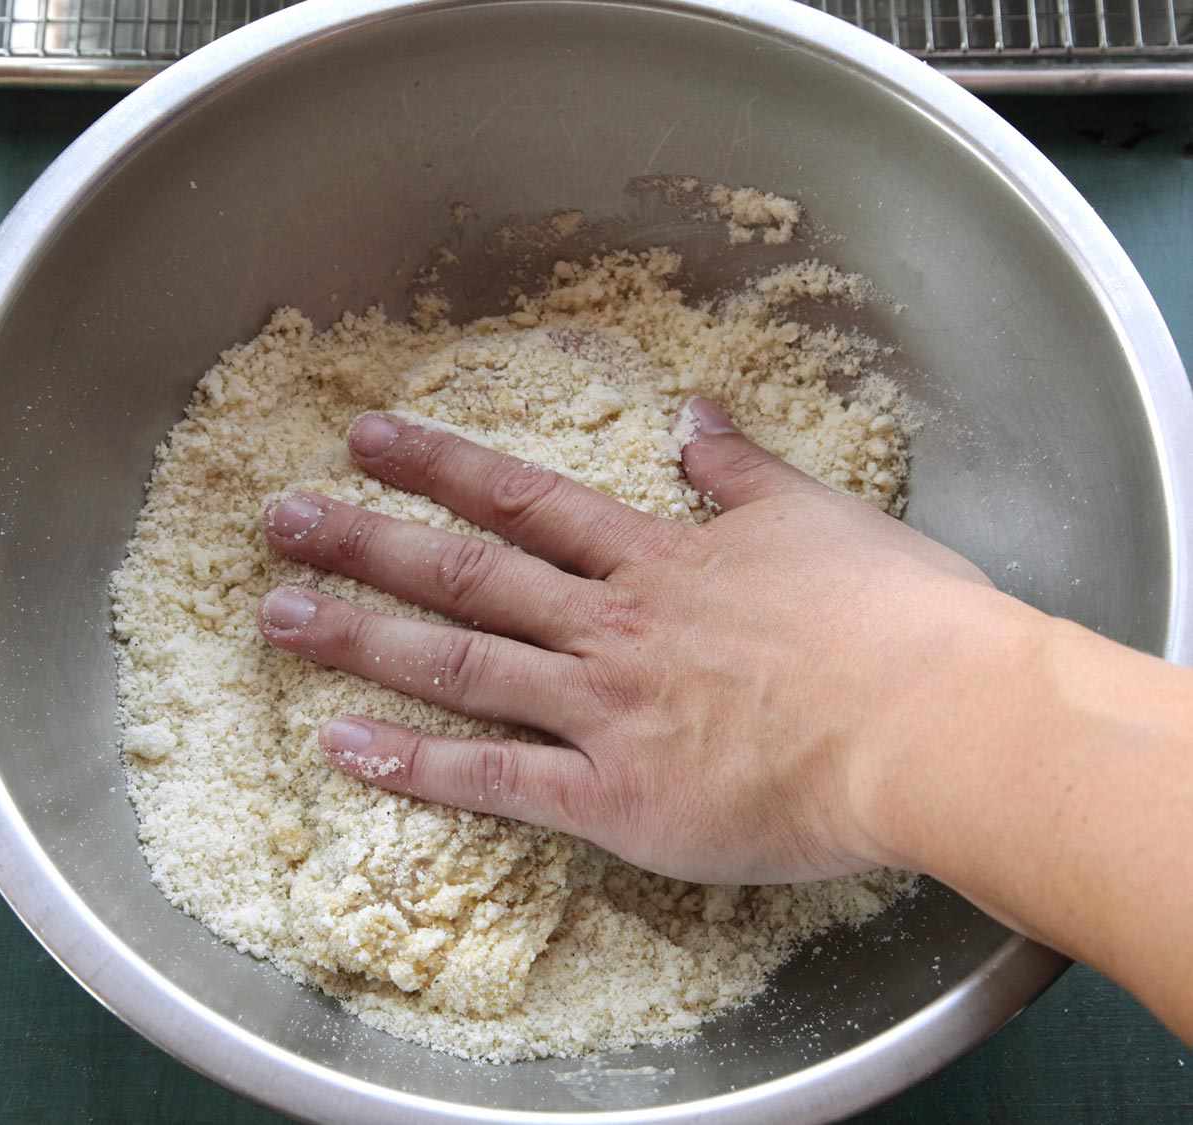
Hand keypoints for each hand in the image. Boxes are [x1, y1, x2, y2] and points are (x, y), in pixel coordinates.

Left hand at [258, 402, 1002, 884]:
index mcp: (659, 560)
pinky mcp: (617, 796)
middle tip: (278, 520)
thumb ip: (742, 469)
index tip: (367, 437)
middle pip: (465, 573)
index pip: (524, 500)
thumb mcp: (819, 515)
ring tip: (276, 617)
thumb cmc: (897, 620)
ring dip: (362, 639)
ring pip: (460, 664)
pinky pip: (497, 780)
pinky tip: (343, 748)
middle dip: (366, 542)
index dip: (439, 465)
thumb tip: (695, 417)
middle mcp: (612, 625)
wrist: (937, 720)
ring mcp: (605, 709)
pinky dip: (416, 767)